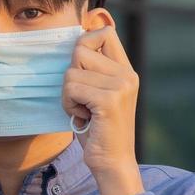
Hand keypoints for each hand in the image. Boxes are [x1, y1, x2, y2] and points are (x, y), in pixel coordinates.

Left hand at [62, 26, 141, 186]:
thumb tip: (76, 41)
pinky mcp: (109, 99)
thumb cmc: (98, 129)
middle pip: (80, 49)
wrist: (112, 161)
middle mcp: (127, 74)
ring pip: (71, 72)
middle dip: (70, 74)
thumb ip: (91, 70)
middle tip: (80, 98)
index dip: (84, 41)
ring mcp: (121, 85)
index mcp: (126, 70)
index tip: (79, 67)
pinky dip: (69, 105)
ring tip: (83, 110)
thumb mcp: (96, 94)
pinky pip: (71, 89)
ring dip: (67, 95)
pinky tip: (82, 118)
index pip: (105, 32)